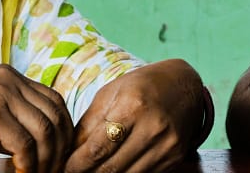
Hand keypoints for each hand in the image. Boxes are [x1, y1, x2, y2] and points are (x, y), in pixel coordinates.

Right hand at [0, 64, 73, 172]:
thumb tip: (36, 145)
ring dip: (48, 159)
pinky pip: (25, 144)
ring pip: (45, 130)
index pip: (53, 100)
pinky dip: (30, 164)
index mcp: (10, 75)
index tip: (59, 153)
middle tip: (56, 168)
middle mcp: (10, 80)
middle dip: (61, 145)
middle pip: (55, 113)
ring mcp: (2, 95)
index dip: (63, 128)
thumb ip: (11, 119)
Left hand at [65, 59, 205, 172]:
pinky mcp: (175, 158)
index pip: (97, 149)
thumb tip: (68, 154)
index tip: (65, 168)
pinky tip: (115, 168)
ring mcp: (167, 146)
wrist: (184, 85)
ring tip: (92, 170)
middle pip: (111, 168)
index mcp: (133, 106)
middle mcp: (153, 128)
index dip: (76, 164)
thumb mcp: (111, 94)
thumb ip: (89, 124)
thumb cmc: (142, 86)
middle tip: (74, 172)